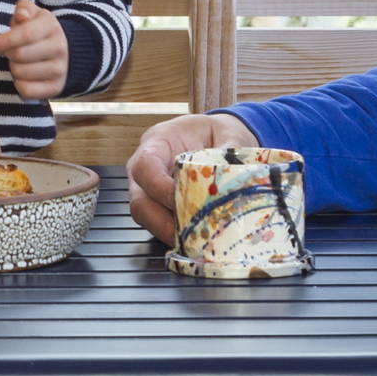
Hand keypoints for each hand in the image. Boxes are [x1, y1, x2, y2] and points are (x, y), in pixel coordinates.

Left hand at [0, 0, 69, 99]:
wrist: (62, 50)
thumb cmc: (36, 29)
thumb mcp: (31, 13)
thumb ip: (23, 8)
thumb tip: (21, 17)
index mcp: (51, 25)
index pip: (26, 34)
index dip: (5, 40)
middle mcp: (59, 47)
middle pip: (19, 55)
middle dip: (8, 53)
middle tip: (10, 51)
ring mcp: (60, 69)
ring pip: (20, 74)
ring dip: (13, 69)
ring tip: (19, 62)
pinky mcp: (56, 87)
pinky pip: (26, 91)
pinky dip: (19, 84)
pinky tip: (23, 76)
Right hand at [126, 112, 261, 241]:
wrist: (216, 138)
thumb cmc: (216, 133)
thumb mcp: (227, 134)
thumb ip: (230, 152)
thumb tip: (237, 174)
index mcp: (157, 143)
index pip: (145, 167)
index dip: (159, 187)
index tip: (180, 200)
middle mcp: (145, 169)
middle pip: (139, 201)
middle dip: (161, 222)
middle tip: (188, 234)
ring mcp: (148, 191)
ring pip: (146, 218)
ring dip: (168, 233)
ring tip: (195, 242)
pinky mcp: (159, 208)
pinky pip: (159, 225)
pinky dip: (176, 236)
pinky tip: (195, 241)